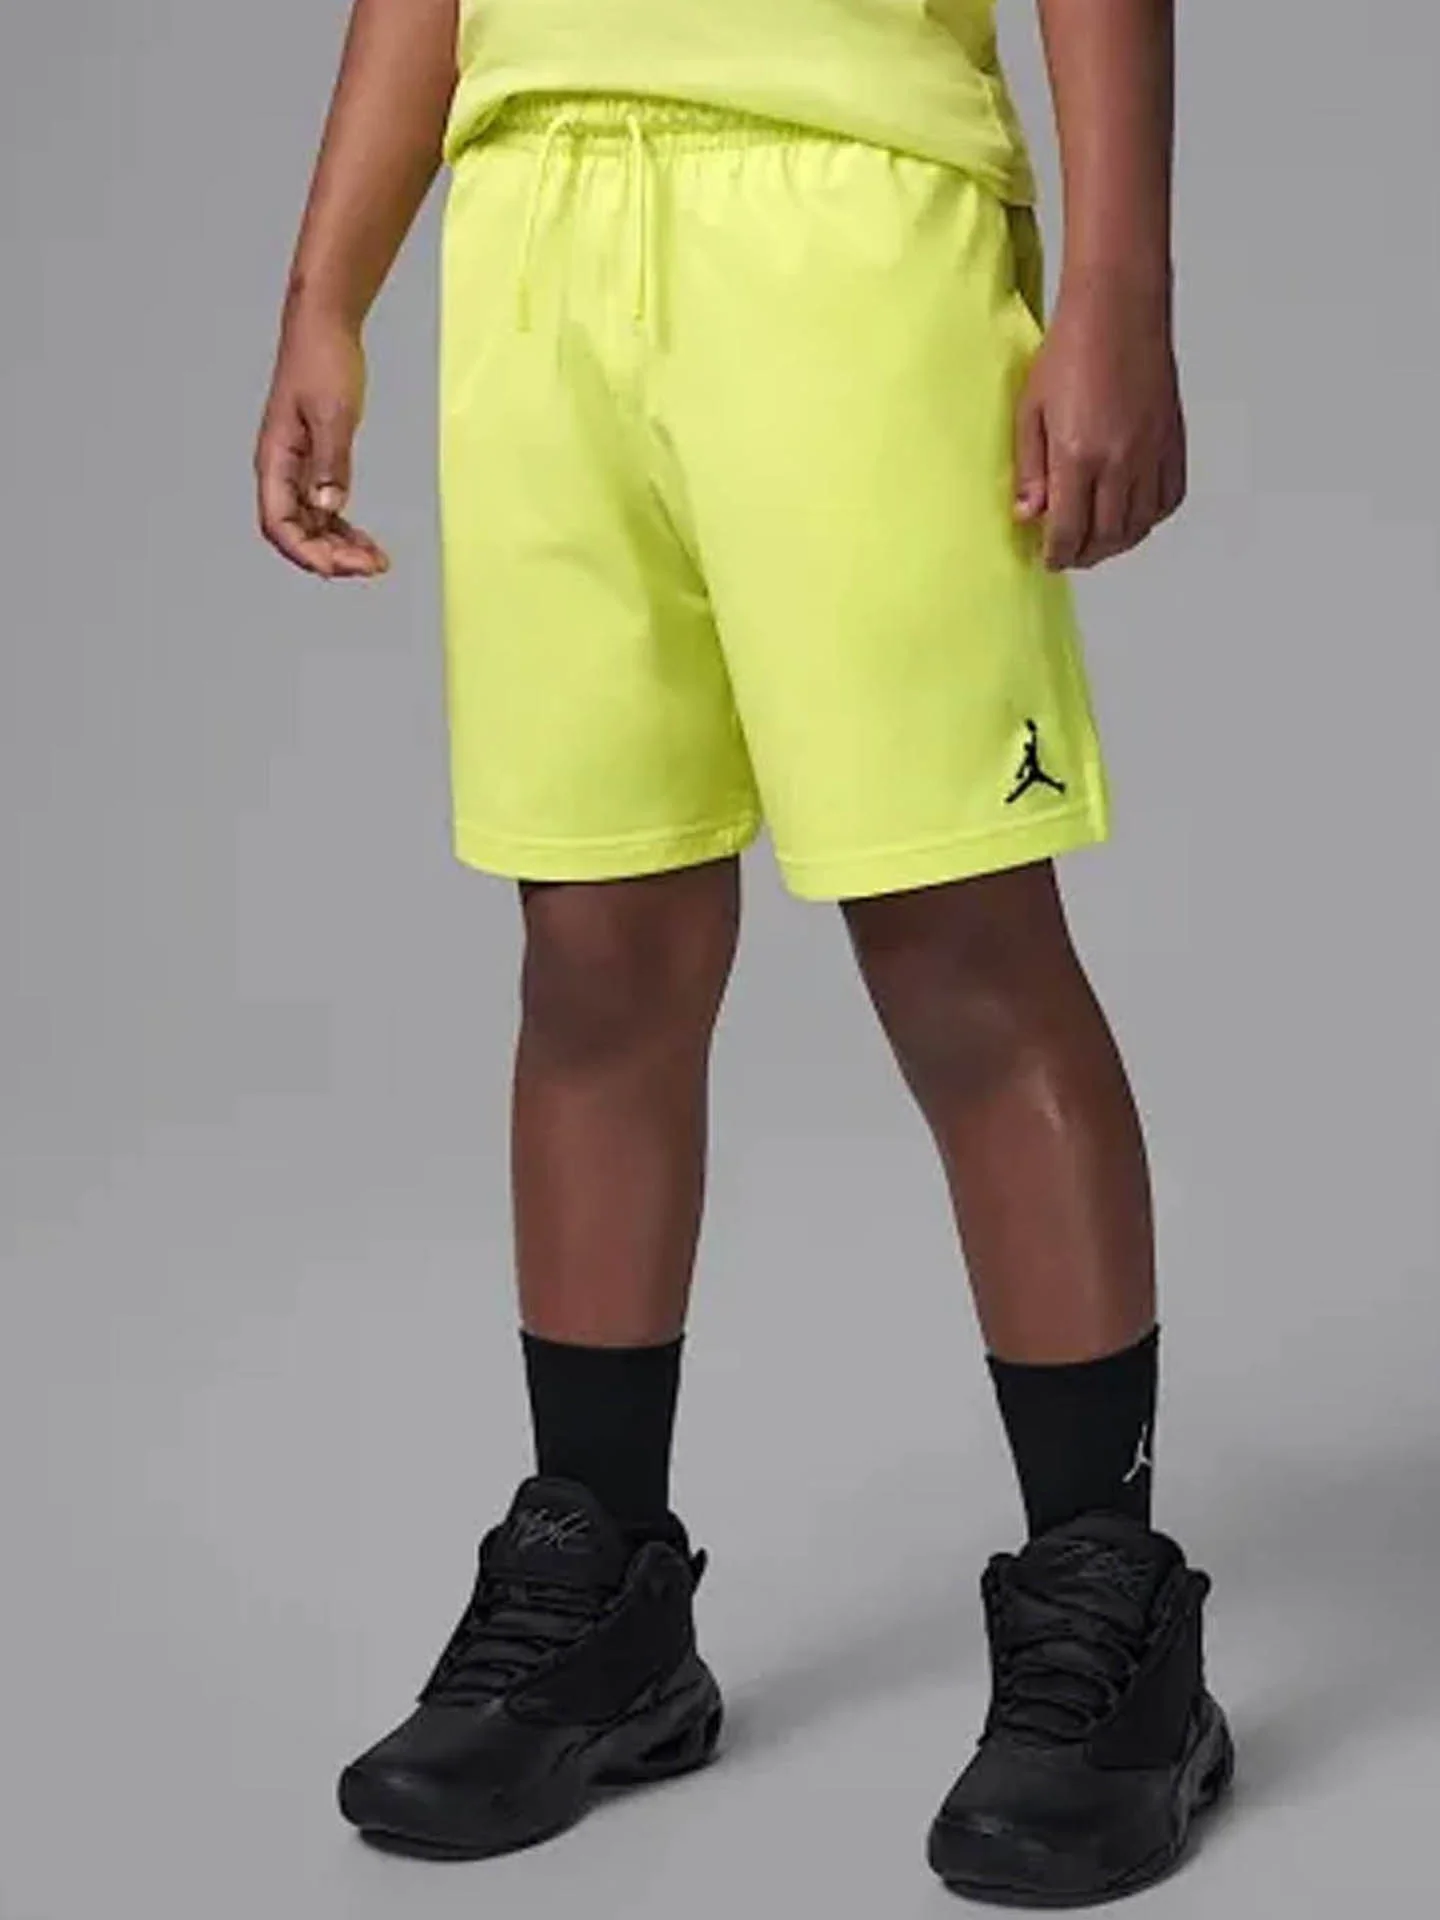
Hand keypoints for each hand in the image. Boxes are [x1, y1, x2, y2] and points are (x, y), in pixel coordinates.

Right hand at [255, 311, 389, 579]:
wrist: (324, 324)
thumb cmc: (322, 359)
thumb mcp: (333, 412)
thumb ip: (331, 463)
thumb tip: (328, 508)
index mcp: (274, 459)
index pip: (279, 525)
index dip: (307, 554)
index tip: (342, 567)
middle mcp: (280, 470)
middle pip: (295, 534)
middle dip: (330, 557)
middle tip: (372, 566)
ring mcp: (296, 468)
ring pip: (310, 526)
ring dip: (339, 548)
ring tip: (375, 560)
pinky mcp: (313, 462)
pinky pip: (322, 509)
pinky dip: (342, 529)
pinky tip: (364, 539)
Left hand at [1013, 275, 1185, 570]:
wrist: (1119, 308)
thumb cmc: (1069, 349)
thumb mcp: (1030, 410)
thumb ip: (1030, 468)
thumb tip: (1029, 514)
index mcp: (1078, 456)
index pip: (1068, 531)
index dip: (1056, 554)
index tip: (1048, 559)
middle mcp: (1120, 462)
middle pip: (1106, 537)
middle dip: (1085, 555)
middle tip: (1069, 555)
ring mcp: (1151, 453)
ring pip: (1139, 525)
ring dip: (1116, 542)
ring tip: (1097, 541)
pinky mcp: (1172, 441)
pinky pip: (1168, 499)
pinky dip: (1150, 517)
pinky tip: (1132, 514)